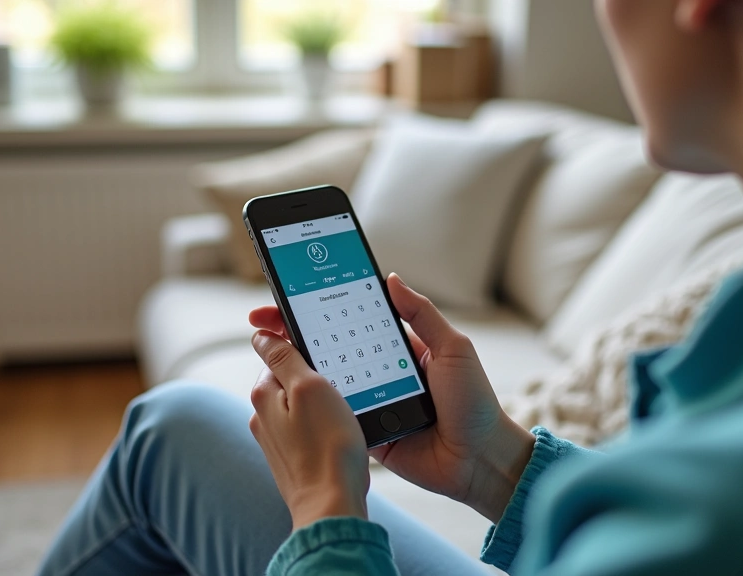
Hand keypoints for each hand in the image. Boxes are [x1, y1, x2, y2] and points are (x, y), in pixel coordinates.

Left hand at [248, 330, 370, 529]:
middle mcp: (262, 416)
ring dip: (323, 406)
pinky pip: (309, 429)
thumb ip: (284, 357)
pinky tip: (339, 438)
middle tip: (341, 393)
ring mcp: (275, 439)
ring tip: (342, 419)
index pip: (280, 352)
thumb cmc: (327, 447)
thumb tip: (261, 335)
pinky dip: (324, 428)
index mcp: (263, 393)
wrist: (331, 505)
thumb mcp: (309, 387)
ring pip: (302, 405)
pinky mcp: (291, 457)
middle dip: (316, 381)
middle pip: (292, 379)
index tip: (329, 364)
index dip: (307, 352)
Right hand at [249, 274, 534, 521]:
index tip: (289, 295)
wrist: (480, 460)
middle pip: (329, 347)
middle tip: (262, 323)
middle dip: (294, 333)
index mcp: (398, 347)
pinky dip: (315, 407)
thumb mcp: (454, 349)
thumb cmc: (476, 403)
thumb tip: (391, 279)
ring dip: (299, 368)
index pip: (351, 320)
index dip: (321, 307)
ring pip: (327, 382)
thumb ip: (423, 314)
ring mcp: (369, 402)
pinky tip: (291, 393)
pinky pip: (335, 416)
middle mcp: (379, 372)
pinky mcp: (365, 431)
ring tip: (267, 352)